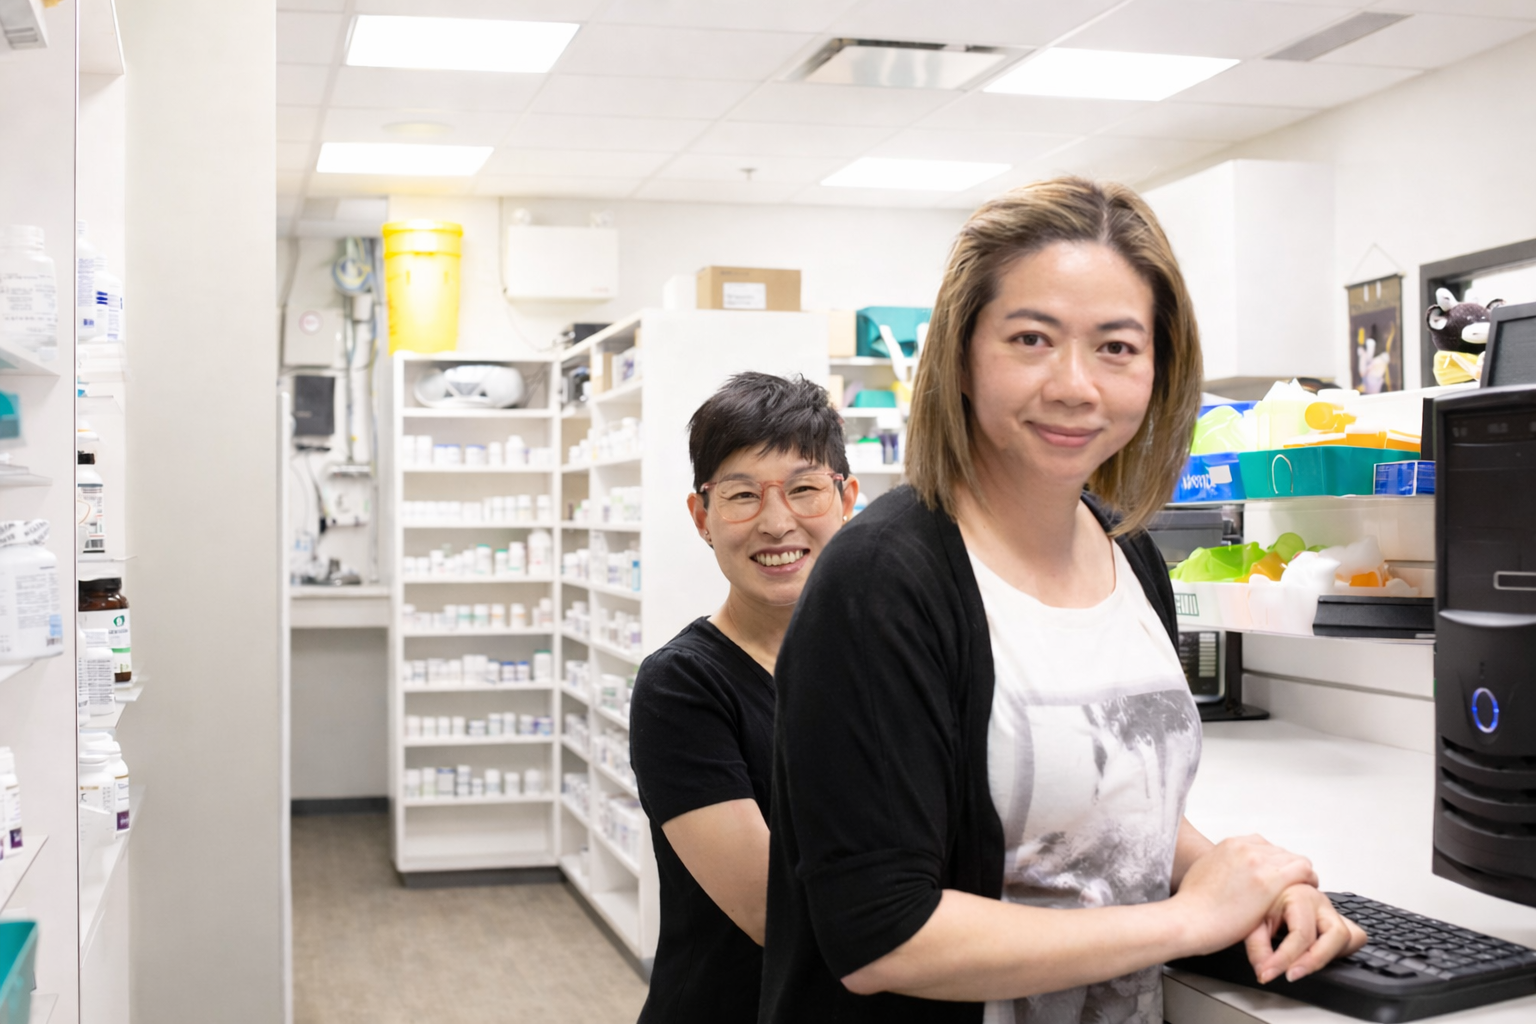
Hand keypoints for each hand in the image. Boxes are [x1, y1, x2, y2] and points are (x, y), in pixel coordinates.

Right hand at [1174, 835, 1319, 954]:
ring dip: (1299, 875)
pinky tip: (1307, 891)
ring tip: (1301, 890)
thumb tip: (1228, 873)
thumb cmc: (1192, 904)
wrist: (1188, 919)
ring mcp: (1258, 863)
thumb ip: (1221, 865)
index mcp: (1229, 844)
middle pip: (1281, 852)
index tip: (1276, 874)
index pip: (1263, 845)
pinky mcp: (1270, 882)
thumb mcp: (1203, 870)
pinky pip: (1303, 871)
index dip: (1272, 862)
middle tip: (1290, 886)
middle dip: (1287, 868)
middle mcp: (1245, 848)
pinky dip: (1308, 880)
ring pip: (1295, 859)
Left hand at [1245, 885, 1368, 984]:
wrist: (1270, 886)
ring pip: (1350, 937)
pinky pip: (1355, 937)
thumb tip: (1265, 971)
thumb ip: (1258, 947)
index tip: (1269, 974)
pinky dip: (1343, 950)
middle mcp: (1321, 902)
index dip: (1284, 959)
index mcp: (1300, 895)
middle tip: (1292, 975)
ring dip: (1329, 956)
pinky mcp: (1340, 920)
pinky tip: (1320, 956)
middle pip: (1336, 934)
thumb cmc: (1264, 901)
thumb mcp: (1254, 920)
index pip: (1301, 934)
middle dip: (1315, 960)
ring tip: (1303, 966)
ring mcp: (1333, 911)